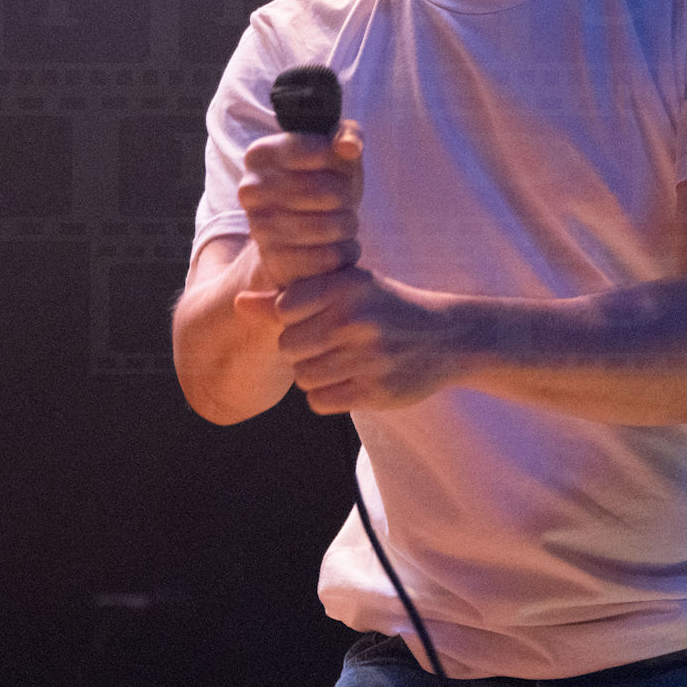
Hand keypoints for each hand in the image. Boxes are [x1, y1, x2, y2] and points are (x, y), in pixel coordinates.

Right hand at [235, 120, 362, 288]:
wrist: (299, 233)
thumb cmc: (321, 182)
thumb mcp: (334, 152)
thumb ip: (347, 136)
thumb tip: (349, 148)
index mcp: (260, 153)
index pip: (322, 152)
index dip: (345, 163)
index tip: (340, 169)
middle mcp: (250, 189)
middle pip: (330, 191)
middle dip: (348, 197)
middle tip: (343, 201)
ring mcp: (259, 227)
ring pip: (332, 226)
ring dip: (348, 225)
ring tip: (342, 222)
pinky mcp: (275, 261)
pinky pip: (329, 256)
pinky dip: (345, 251)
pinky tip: (339, 245)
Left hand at [268, 265, 465, 413]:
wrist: (448, 336)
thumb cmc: (384, 307)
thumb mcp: (344, 289)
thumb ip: (288, 297)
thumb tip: (238, 303)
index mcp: (347, 285)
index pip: (284, 309)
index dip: (296, 318)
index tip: (322, 317)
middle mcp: (357, 318)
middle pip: (288, 346)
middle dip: (303, 349)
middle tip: (331, 344)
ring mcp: (368, 357)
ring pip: (302, 376)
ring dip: (314, 374)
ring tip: (342, 362)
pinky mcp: (375, 392)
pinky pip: (320, 401)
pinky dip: (327, 395)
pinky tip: (350, 380)